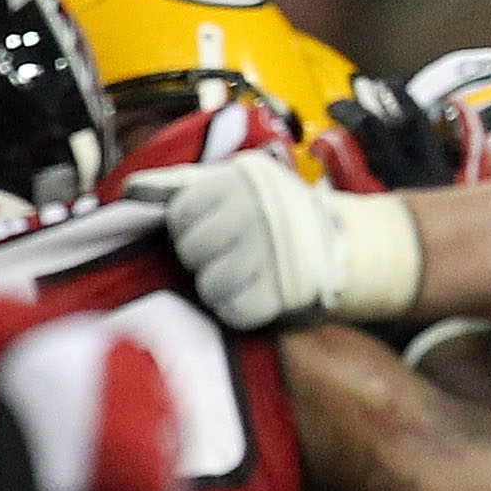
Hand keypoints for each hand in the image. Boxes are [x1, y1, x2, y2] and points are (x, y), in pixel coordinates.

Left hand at [128, 149, 424, 330]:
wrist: (360, 250)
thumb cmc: (292, 219)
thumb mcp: (245, 183)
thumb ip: (187, 184)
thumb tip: (130, 191)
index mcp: (239, 179)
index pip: (179, 214)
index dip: (190, 231)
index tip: (216, 236)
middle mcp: (253, 211)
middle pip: (189, 249)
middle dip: (205, 259)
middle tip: (235, 259)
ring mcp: (267, 253)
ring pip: (206, 283)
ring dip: (221, 289)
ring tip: (246, 280)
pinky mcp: (279, 293)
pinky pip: (231, 310)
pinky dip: (240, 311)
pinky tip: (256, 300)